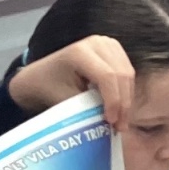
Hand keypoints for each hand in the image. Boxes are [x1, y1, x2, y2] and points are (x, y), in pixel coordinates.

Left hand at [7, 35, 135, 129]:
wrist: (41, 74)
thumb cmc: (48, 87)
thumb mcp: (63, 100)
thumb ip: (87, 109)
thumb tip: (110, 123)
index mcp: (79, 52)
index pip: (106, 76)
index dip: (113, 100)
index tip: (111, 122)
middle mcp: (96, 42)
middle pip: (121, 74)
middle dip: (123, 103)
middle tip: (120, 127)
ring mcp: (107, 42)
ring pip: (128, 73)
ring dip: (127, 99)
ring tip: (121, 121)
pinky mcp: (113, 48)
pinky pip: (127, 71)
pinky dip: (126, 90)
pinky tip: (120, 108)